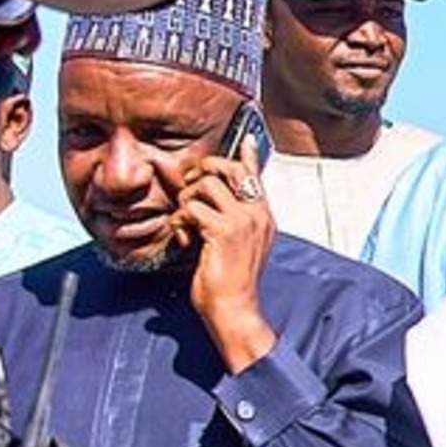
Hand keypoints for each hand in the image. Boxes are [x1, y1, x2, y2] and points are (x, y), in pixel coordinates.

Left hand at [176, 155, 276, 373]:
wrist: (235, 309)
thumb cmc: (232, 282)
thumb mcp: (240, 245)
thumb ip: (233, 220)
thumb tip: (215, 205)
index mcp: (264, 216)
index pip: (256, 175)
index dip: (247, 154)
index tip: (244, 137)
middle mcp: (258, 214)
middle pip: (230, 168)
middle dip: (204, 171)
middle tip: (191, 188)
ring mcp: (243, 220)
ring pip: (206, 184)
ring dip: (188, 199)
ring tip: (186, 220)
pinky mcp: (224, 231)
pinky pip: (192, 208)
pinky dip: (181, 221)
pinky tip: (184, 237)